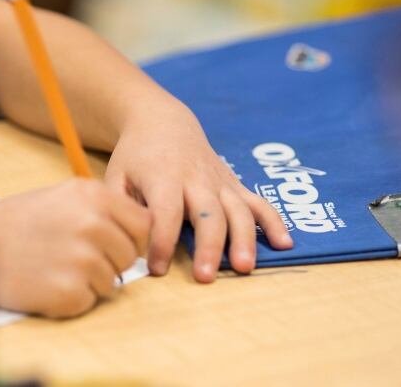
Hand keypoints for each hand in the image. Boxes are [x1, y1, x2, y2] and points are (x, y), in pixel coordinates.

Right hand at [0, 179, 149, 317]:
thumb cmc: (14, 223)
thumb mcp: (61, 197)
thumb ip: (100, 210)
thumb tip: (133, 232)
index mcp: (94, 197)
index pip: (143, 225)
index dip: (131, 238)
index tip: (114, 245)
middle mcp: (93, 225)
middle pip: (129, 256)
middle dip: (109, 262)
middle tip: (74, 259)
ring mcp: (82, 259)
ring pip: (111, 282)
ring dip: (87, 281)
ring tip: (53, 268)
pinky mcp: (69, 291)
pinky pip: (87, 301)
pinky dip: (69, 299)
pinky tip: (45, 283)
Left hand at [104, 99, 292, 282]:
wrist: (162, 123)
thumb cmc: (135, 156)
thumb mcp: (116, 175)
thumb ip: (121, 207)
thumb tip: (128, 241)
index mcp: (163, 176)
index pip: (165, 211)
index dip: (162, 241)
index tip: (156, 269)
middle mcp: (196, 178)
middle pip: (208, 213)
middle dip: (209, 246)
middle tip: (205, 278)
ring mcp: (220, 181)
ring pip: (237, 210)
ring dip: (244, 239)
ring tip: (244, 267)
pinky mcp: (234, 185)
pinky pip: (258, 203)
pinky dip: (274, 222)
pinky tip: (285, 244)